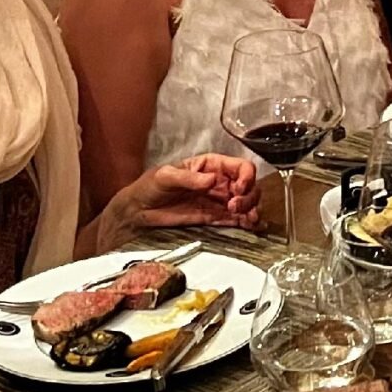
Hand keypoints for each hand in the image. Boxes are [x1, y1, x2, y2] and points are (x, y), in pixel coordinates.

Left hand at [111, 152, 262, 236]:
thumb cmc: (150, 186)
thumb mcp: (165, 176)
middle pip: (249, 186)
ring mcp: (219, 201)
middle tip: (234, 206)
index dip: (246, 176)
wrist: (139, 211)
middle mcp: (220, 182)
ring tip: (245, 218)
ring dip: (251, 209)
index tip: (239, 188)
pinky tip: (251, 226)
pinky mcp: (216, 218)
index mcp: (211, 166)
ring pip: (248, 202)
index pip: (240, 166)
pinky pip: (238, 219)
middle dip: (249, 196)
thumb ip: (189, 178)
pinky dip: (248, 222)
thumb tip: (211, 180)